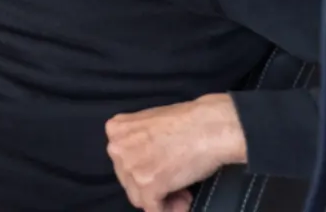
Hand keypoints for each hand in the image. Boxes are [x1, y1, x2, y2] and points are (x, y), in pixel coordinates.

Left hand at [106, 93, 246, 211]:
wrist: (209, 127)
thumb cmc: (189, 122)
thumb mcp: (149, 123)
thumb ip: (138, 141)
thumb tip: (144, 162)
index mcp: (116, 130)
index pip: (122, 160)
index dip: (144, 168)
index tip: (162, 170)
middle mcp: (116, 148)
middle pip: (128, 180)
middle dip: (152, 185)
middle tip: (177, 183)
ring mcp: (130, 166)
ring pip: (139, 197)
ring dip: (162, 198)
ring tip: (184, 191)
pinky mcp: (146, 184)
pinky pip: (153, 208)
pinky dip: (170, 209)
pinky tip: (185, 200)